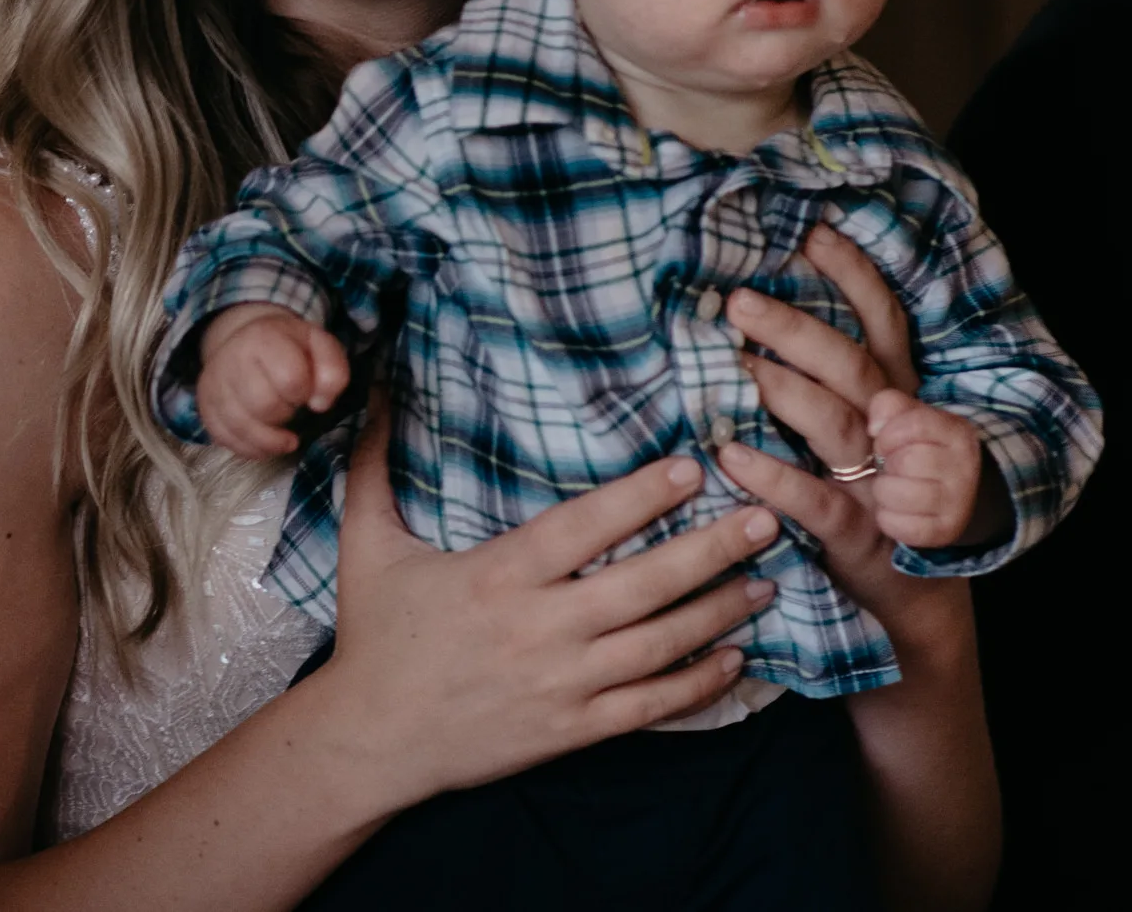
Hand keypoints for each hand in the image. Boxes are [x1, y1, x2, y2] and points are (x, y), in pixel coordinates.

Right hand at [196, 305, 349, 458]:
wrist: (247, 340)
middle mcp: (231, 358)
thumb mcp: (320, 346)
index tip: (305, 391)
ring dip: (269, 440)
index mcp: (264, 337)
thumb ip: (333, 372)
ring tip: (284, 437)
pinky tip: (264, 443)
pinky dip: (249, 448)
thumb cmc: (290, 348)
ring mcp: (213, 383)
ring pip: (241, 427)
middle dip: (285, 414)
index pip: (290, 379)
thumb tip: (320, 405)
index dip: (304, 393)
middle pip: (264, 406)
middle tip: (290, 407)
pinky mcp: (204, 406)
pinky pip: (223, 438)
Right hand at [315, 386, 780, 801]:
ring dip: (720, 612)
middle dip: (710, 550)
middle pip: (643, 585)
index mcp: (496, 576)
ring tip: (765, 580)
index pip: (582, 528)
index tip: (691, 467)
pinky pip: (652, 706)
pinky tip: (735, 657)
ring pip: (660, 644)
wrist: (373, 740)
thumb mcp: (365, 544)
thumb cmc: (376, 635)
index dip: (639, 496)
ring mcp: (562, 683)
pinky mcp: (573, 729)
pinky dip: (699, 682)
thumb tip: (374, 392)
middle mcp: (538, 628)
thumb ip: (375, 466)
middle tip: (766, 518)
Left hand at [718, 225, 989, 627]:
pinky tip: (729, 456)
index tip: (812, 233)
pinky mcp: (860, 533)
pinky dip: (771, 477)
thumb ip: (831, 384)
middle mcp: (893, 434)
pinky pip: (816, 500)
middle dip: (794, 327)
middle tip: (736, 299)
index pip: (881, 327)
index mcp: (896, 401)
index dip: (854, 277)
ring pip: (835, 423)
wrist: (913, 598)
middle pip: (849, 367)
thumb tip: (766, 321)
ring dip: (780, 388)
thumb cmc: (875, 500)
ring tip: (729, 362)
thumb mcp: (863, 436)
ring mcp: (880, 483)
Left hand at [866, 391, 986, 550]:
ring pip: (897, 494)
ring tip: (894, 487)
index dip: (888, 435)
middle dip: (886, 464)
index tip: (887, 443)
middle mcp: (965, 468)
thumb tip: (874, 427)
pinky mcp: (946, 531)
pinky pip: (899, 525)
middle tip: (893, 468)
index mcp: (958, 433)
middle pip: (904, 462)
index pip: (912, 425)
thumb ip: (888, 405)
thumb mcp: (909, 417)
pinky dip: (888, 518)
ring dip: (884, 491)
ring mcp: (959, 502)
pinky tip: (898, 509)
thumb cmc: (921, 448)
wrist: (954, 491)